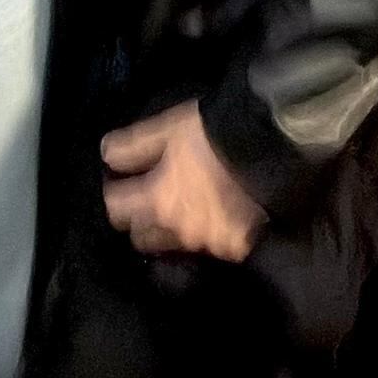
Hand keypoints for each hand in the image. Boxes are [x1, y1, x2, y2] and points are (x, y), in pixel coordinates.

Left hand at [99, 100, 268, 262]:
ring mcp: (207, 242)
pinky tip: (212, 220)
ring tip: (182, 211)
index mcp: (156, 200)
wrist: (270, 146)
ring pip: (175, 246)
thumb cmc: (213, 133)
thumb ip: (134, 146)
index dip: (112, 195)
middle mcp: (177, 229)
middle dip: (139, 221)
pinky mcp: (235, 248)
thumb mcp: (168, 128)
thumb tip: (107, 156)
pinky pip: (210, 248)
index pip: (116, 209)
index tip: (115, 184)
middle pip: (142, 237)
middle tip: (147, 200)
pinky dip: (206, 236)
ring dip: (172, 231)